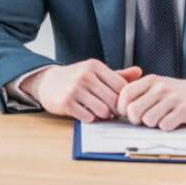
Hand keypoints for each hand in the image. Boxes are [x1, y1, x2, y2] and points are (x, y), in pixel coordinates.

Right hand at [21, 59, 141, 122]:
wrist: (46, 81)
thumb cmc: (75, 78)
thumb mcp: (94, 72)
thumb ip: (117, 74)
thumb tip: (140, 72)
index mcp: (94, 66)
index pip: (121, 86)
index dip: (125, 99)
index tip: (121, 104)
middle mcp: (84, 76)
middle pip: (114, 100)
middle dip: (116, 110)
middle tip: (112, 112)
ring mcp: (74, 89)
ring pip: (103, 111)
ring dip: (103, 116)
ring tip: (99, 112)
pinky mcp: (65, 103)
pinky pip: (88, 117)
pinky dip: (90, 118)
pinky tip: (86, 113)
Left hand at [117, 75, 185, 130]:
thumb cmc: (176, 93)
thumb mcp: (156, 85)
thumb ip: (138, 92)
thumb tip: (115, 106)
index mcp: (150, 80)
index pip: (125, 93)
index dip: (121, 107)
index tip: (126, 113)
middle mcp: (160, 87)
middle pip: (133, 110)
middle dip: (135, 120)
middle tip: (143, 120)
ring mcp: (173, 98)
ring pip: (148, 120)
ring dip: (152, 124)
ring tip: (160, 118)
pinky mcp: (185, 110)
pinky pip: (164, 126)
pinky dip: (166, 127)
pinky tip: (172, 121)